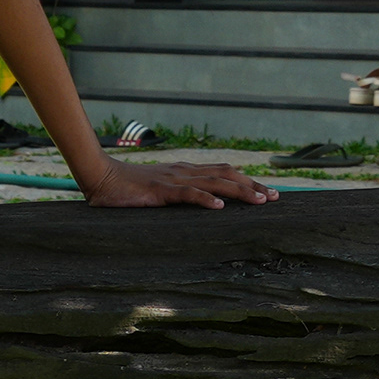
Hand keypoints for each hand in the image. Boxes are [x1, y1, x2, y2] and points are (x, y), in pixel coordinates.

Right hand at [76, 155, 276, 209]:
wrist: (102, 178)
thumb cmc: (128, 188)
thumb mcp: (160, 190)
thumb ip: (178, 195)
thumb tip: (200, 205)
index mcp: (186, 172)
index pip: (224, 172)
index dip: (248, 181)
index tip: (268, 192)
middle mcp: (185, 172)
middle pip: (228, 175)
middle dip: (254, 186)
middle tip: (276, 197)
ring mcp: (174, 180)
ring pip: (215, 182)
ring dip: (240, 191)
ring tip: (260, 201)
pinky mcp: (161, 190)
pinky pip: (187, 194)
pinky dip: (206, 199)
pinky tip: (220, 206)